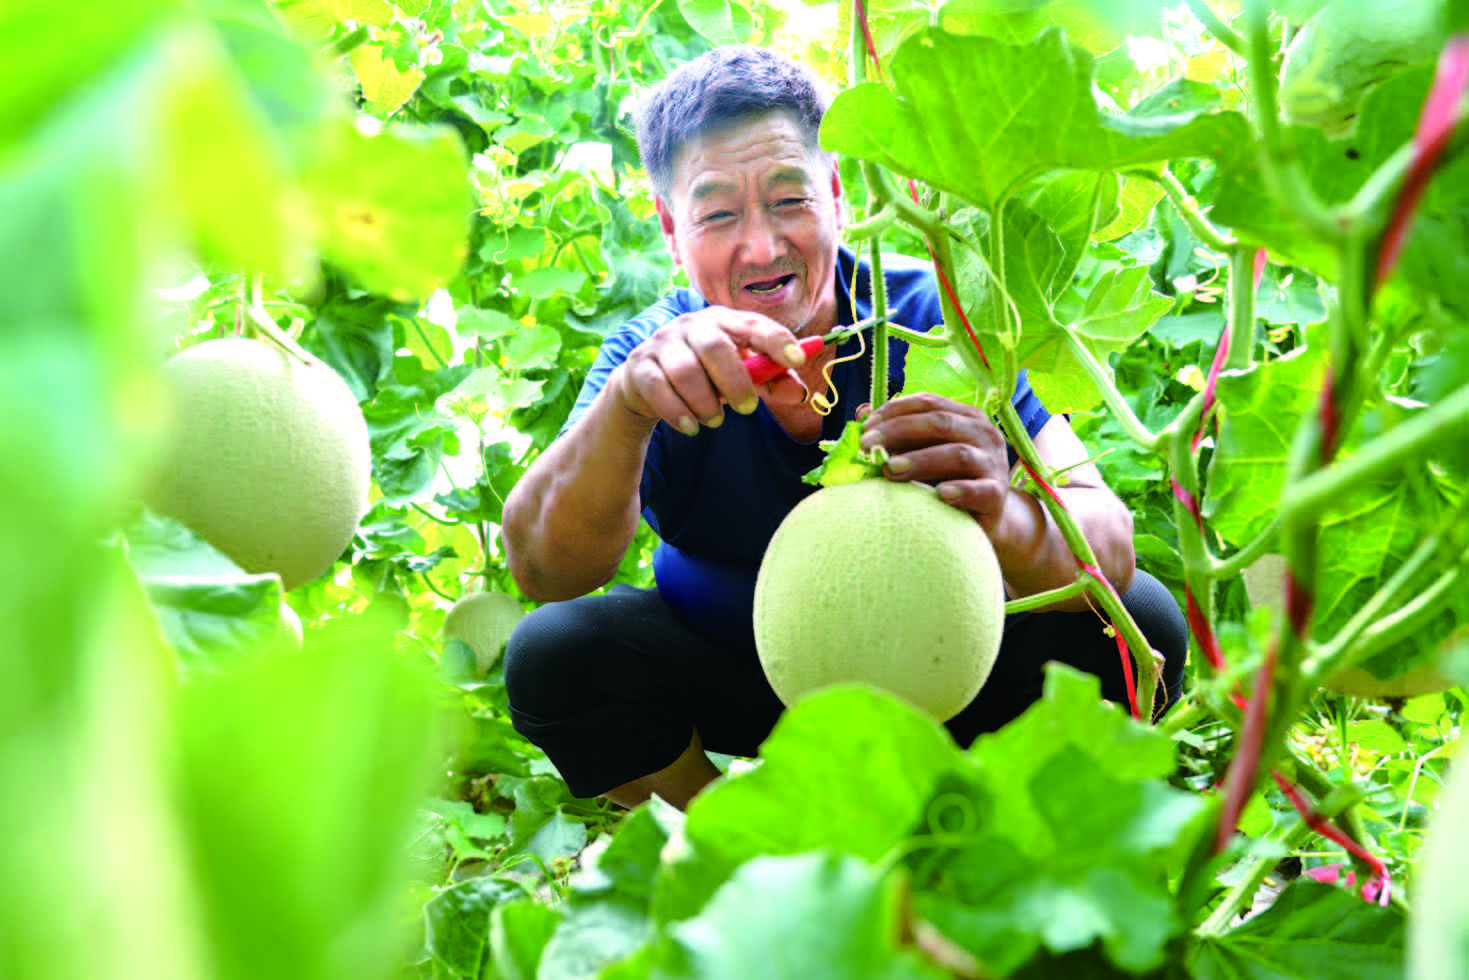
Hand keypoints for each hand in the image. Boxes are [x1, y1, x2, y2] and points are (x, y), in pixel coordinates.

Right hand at [611, 306, 809, 434]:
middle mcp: (690, 325)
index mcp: (723, 321)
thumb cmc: (706, 376)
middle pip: (715, 346)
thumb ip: (772, 382)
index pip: (753, 324)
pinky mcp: (639, 366)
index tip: (797, 360)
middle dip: (735, 382)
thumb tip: (800, 393)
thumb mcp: (741, 377)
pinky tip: (690, 427)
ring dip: (706, 403)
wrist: (647, 384)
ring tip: (715, 420)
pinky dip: (678, 412)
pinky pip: (658, 388)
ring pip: (686, 371)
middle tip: (748, 409)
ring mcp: (661, 343)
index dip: (776, 340)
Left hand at [858, 393, 1011, 531]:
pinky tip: (938, 494)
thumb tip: (861, 411)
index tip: (865, 427)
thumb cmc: (946, 480)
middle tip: (868, 446)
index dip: (895, 411)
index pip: (929, 403)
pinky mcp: (996, 494)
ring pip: (957, 454)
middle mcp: (984, 434)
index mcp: (966, 417)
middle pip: (940, 423)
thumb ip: (896, 434)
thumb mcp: (921, 453)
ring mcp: (993, 463)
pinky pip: (979, 490)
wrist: (981, 519)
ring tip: (890, 469)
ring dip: (920, 460)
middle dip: (899, 431)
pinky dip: (959, 490)